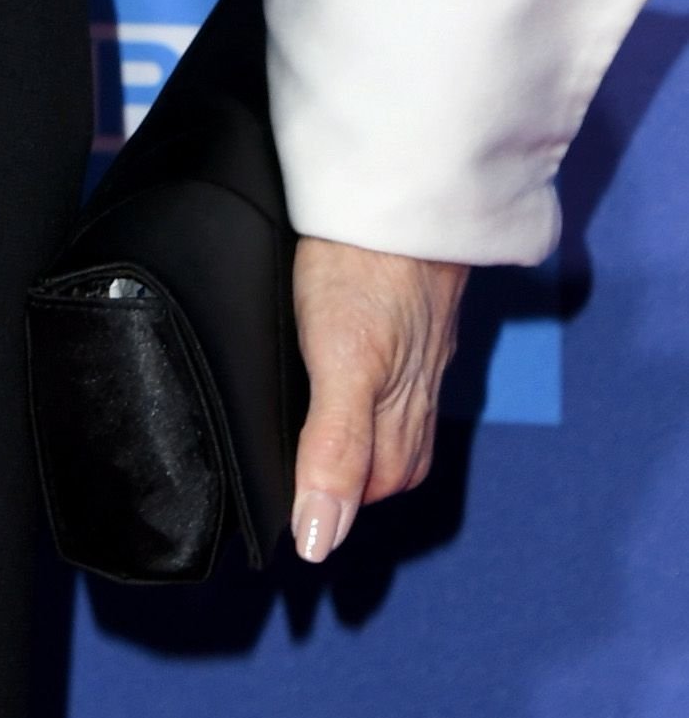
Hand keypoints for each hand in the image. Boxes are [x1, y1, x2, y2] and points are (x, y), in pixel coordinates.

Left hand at [288, 236, 467, 562]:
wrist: (405, 179)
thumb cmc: (366, 263)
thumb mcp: (341, 362)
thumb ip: (334, 447)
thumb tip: (320, 538)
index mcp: (394, 405)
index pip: (371, 483)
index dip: (336, 504)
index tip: (299, 520)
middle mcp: (414, 383)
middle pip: (392, 459)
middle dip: (356, 482)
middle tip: (307, 490)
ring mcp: (419, 345)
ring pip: (400, 415)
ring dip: (367, 439)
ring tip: (326, 448)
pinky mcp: (416, 309)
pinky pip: (403, 369)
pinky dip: (377, 386)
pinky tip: (354, 369)